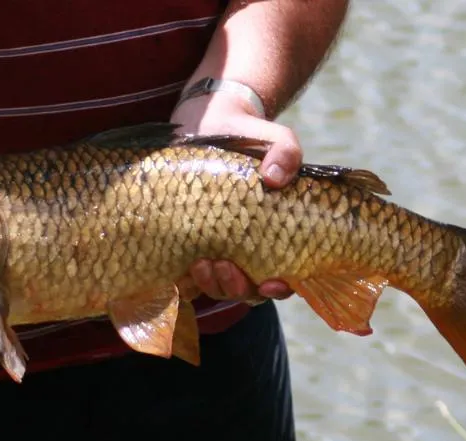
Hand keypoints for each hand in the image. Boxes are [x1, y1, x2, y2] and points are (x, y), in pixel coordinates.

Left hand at [171, 92, 296, 302]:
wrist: (210, 126)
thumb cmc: (250, 139)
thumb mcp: (274, 140)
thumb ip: (286, 153)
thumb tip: (275, 177)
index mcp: (273, 238)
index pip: (281, 279)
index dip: (278, 288)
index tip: (270, 282)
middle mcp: (246, 251)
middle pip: (245, 290)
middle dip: (235, 286)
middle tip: (223, 265)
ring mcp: (217, 250)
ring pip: (217, 287)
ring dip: (210, 284)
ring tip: (201, 264)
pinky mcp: (188, 244)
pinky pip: (187, 277)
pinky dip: (185, 280)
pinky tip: (180, 270)